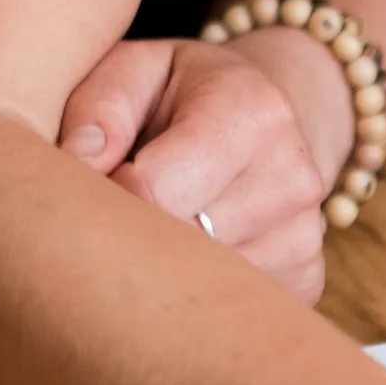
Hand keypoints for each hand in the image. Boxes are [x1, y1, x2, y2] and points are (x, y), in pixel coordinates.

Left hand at [57, 32, 349, 302]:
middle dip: (131, 239)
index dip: (102, 199)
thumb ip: (100, 106)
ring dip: (161, 269)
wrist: (263, 122)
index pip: (154, 190)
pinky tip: (189, 257)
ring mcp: (305, 237)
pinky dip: (196, 295)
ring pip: (198, 288)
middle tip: (113, 217)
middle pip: (176, 247)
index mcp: (252, 111)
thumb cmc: (180, 96)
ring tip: (156, 230)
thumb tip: (79, 161)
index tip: (91, 189)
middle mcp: (293, 177)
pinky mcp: (307, 281)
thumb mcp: (135, 70)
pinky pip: (227, 314)